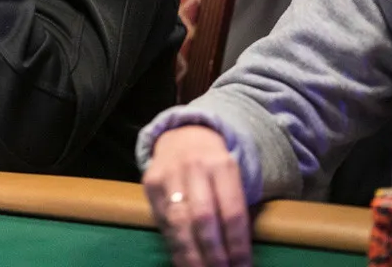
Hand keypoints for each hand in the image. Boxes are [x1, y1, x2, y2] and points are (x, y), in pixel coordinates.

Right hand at [142, 125, 251, 266]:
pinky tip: (183, 262)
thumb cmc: (214, 167)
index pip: (232, 212)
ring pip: (179, 221)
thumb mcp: (232, 177)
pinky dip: (174, 246)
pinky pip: (162, 221)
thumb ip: (235, 208)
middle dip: (214, 253)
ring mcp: (168, 173)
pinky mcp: (150, 182)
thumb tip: (241, 256)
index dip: (238, 245)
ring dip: (191, 255)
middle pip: (204, 218)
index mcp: (222, 165)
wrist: (183, 136)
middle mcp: (194, 167)